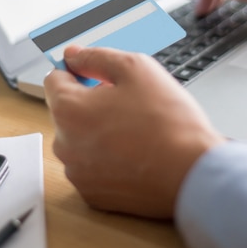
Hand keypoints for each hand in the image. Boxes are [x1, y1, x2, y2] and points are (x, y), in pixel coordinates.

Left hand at [44, 45, 223, 218]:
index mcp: (68, 110)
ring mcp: (77, 172)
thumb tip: (73, 54)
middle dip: (90, 101)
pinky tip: (133, 153)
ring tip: (134, 129)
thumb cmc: (167, 121)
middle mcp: (64, 144)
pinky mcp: (92, 194)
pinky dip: (105, 157)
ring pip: (79, 138)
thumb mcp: (135, 68)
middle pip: (67, 110)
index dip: (77, 70)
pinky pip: (90, 165)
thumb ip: (96, 56)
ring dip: (97, 130)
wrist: (192, 173)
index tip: (97, 74)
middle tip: (127, 102)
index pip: (54, 78)